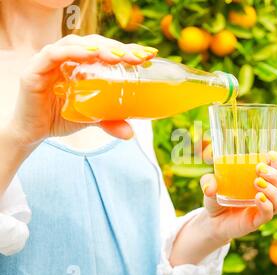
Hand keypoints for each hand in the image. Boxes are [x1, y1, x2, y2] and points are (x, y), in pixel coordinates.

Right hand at [9, 34, 157, 147]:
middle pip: (94, 43)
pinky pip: (53, 54)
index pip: (107, 49)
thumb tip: (131, 134)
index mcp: (82, 63)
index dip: (128, 49)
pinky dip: (73, 52)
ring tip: (118, 57)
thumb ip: (110, 120)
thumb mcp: (92, 117)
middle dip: (118, 47)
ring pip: (76, 43)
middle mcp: (68, 57)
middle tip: (137, 57)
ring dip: (99, 47)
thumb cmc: (62, 116)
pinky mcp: (36, 69)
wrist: (33, 132)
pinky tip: (90, 55)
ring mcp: (51, 61)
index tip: (148, 55)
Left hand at [200, 151, 276, 243]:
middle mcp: (268, 194)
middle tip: (259, 169)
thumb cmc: (217, 197)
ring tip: (257, 183)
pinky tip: (257, 198)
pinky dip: (266, 205)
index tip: (270, 154)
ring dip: (273, 190)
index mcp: (262, 180)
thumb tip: (211, 187)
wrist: (212, 221)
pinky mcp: (257, 221)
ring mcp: (264, 208)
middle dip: (276, 174)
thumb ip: (208, 181)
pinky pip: (269, 214)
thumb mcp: (210, 185)